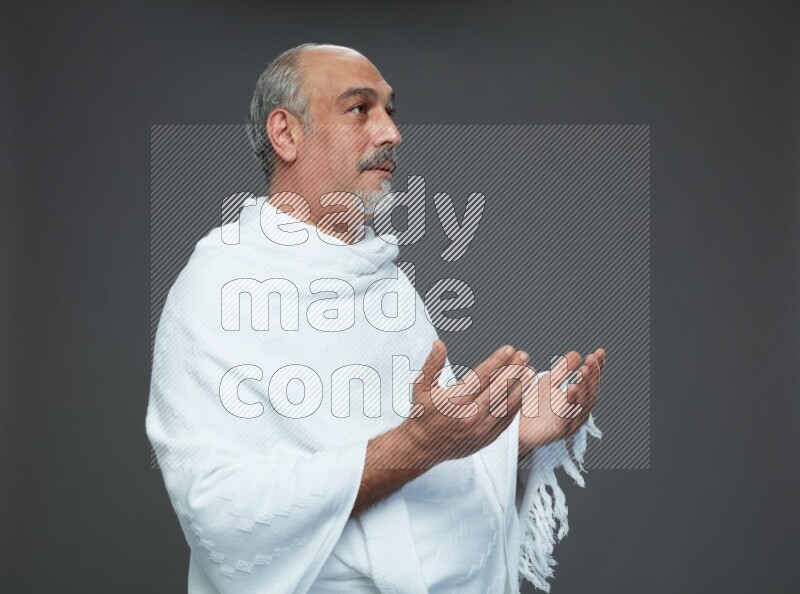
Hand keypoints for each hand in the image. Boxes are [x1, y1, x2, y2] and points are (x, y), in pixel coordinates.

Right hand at [396, 339, 536, 468]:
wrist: (421, 447)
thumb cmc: (422, 415)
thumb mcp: (421, 387)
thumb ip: (432, 364)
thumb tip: (439, 344)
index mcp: (455, 401)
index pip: (482, 376)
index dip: (497, 361)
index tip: (509, 350)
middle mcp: (470, 416)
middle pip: (498, 389)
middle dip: (513, 370)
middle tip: (524, 356)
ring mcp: (480, 429)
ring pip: (506, 405)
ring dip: (519, 387)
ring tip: (529, 372)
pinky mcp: (486, 438)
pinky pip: (506, 421)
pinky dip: (516, 406)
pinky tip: (522, 393)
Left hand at [518, 348, 604, 457]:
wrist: (517, 428)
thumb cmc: (534, 406)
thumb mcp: (548, 383)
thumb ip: (562, 371)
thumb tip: (576, 354)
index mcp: (579, 402)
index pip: (592, 383)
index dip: (597, 368)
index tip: (599, 352)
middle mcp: (579, 413)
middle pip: (590, 393)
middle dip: (592, 376)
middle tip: (591, 360)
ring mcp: (571, 423)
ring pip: (581, 405)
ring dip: (584, 387)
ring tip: (583, 371)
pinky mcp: (558, 431)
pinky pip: (567, 417)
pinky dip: (570, 403)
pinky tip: (570, 389)